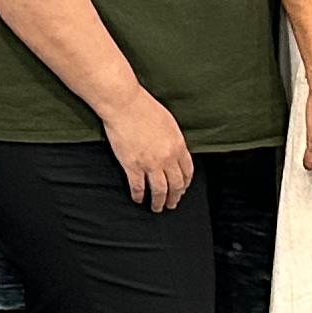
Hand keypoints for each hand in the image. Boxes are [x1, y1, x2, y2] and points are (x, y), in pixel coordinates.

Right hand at [103, 89, 196, 212]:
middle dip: (175, 197)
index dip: (185, 184)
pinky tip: (138, 199)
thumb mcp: (169, 123)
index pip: (187, 172)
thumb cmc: (145, 108)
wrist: (125, 104)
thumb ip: (174, 141)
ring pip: (159, 191)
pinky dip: (139, 196)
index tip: (182, 189)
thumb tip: (175, 153)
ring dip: (159, 202)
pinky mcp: (132, 166)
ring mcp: (150, 164)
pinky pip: (138, 187)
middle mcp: (167, 158)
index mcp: (178, 146)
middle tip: (172, 204)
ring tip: (157, 208)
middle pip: (175, 185)